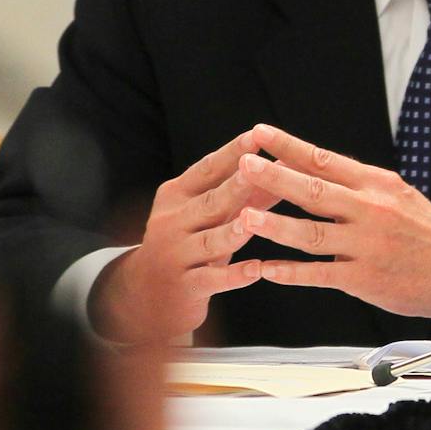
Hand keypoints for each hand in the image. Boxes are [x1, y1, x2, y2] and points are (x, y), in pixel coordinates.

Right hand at [90, 127, 277, 343]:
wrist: (147, 294)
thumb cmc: (189, 245)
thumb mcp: (210, 216)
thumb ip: (246, 194)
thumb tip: (283, 165)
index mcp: (177, 197)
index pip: (206, 170)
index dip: (231, 153)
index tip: (256, 135)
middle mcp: (172, 222)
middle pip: (209, 203)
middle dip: (234, 186)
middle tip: (257, 170)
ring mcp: (175, 255)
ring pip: (209, 241)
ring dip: (232, 231)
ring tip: (252, 222)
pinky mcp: (184, 286)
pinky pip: (212, 280)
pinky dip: (235, 275)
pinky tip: (257, 270)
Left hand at [240, 124, 430, 320]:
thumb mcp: (400, 196)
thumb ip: (360, 186)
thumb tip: (319, 170)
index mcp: (377, 185)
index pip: (325, 160)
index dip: (289, 146)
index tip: (261, 135)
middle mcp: (371, 211)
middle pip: (314, 191)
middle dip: (274, 176)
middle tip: (244, 164)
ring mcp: (366, 245)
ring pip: (311, 233)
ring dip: (274, 224)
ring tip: (244, 217)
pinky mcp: (365, 278)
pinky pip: (320, 274)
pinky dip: (290, 272)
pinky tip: (266, 269)